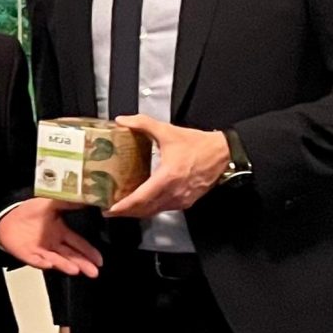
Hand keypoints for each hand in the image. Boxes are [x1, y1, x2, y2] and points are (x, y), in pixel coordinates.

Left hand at [0, 199, 102, 275]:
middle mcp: (54, 244)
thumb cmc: (30, 211)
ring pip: (57, 260)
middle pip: (71, 256)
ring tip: (76, 270)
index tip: (100, 260)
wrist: (7, 216)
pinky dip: (43, 263)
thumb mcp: (50, 204)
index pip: (78, 244)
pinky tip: (50, 264)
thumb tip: (86, 198)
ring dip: (66, 265)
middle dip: (83, 264)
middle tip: (94, 272)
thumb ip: (67, 202)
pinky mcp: (28, 255)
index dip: (89, 252)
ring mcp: (42, 251)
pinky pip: (36, 260)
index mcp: (61, 232)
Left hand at [104, 114, 232, 219]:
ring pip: (154, 212)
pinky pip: (164, 209)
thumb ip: (143, 124)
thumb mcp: (168, 131)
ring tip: (123, 207)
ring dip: (138, 212)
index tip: (110, 209)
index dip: (123, 206)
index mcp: (167, 178)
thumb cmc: (198, 145)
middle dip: (126, 212)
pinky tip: (144, 203)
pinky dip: (151, 208)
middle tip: (110, 210)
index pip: (141, 198)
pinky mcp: (187, 202)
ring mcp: (181, 200)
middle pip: (144, 210)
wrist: (223, 153)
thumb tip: (122, 120)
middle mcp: (174, 193)